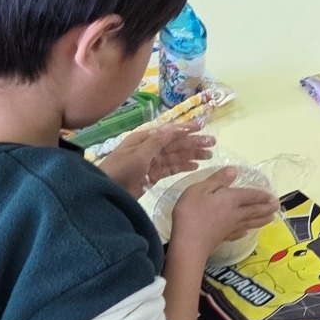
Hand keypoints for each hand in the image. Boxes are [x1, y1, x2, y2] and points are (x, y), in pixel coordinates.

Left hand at [100, 122, 214, 197]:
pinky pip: (170, 169)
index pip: (168, 132)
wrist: (107, 192)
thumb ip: (157, 142)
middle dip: (193, 143)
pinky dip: (182, 167)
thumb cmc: (120, 170)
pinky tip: (195, 167)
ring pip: (175, 156)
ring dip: (192, 155)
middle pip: (175, 144)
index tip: (201, 126)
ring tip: (209, 155)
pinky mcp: (152, 176)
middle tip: (212, 143)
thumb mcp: (138, 154)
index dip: (185, 129)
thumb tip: (173, 127)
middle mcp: (149, 148)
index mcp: (144, 139)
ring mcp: (151, 163)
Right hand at [171, 168, 277, 254]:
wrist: (188, 243)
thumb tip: (235, 170)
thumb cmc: (191, 213)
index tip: (273, 196)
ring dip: (262, 219)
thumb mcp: (200, 189)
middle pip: (254, 210)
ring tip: (272, 218)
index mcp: (231, 200)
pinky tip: (246, 232)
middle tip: (278, 206)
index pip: (250, 196)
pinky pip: (238, 233)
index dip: (262, 195)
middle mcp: (235, 214)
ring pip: (250, 222)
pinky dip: (245, 231)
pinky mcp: (223, 238)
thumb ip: (218, 180)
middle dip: (267, 207)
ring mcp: (230, 228)